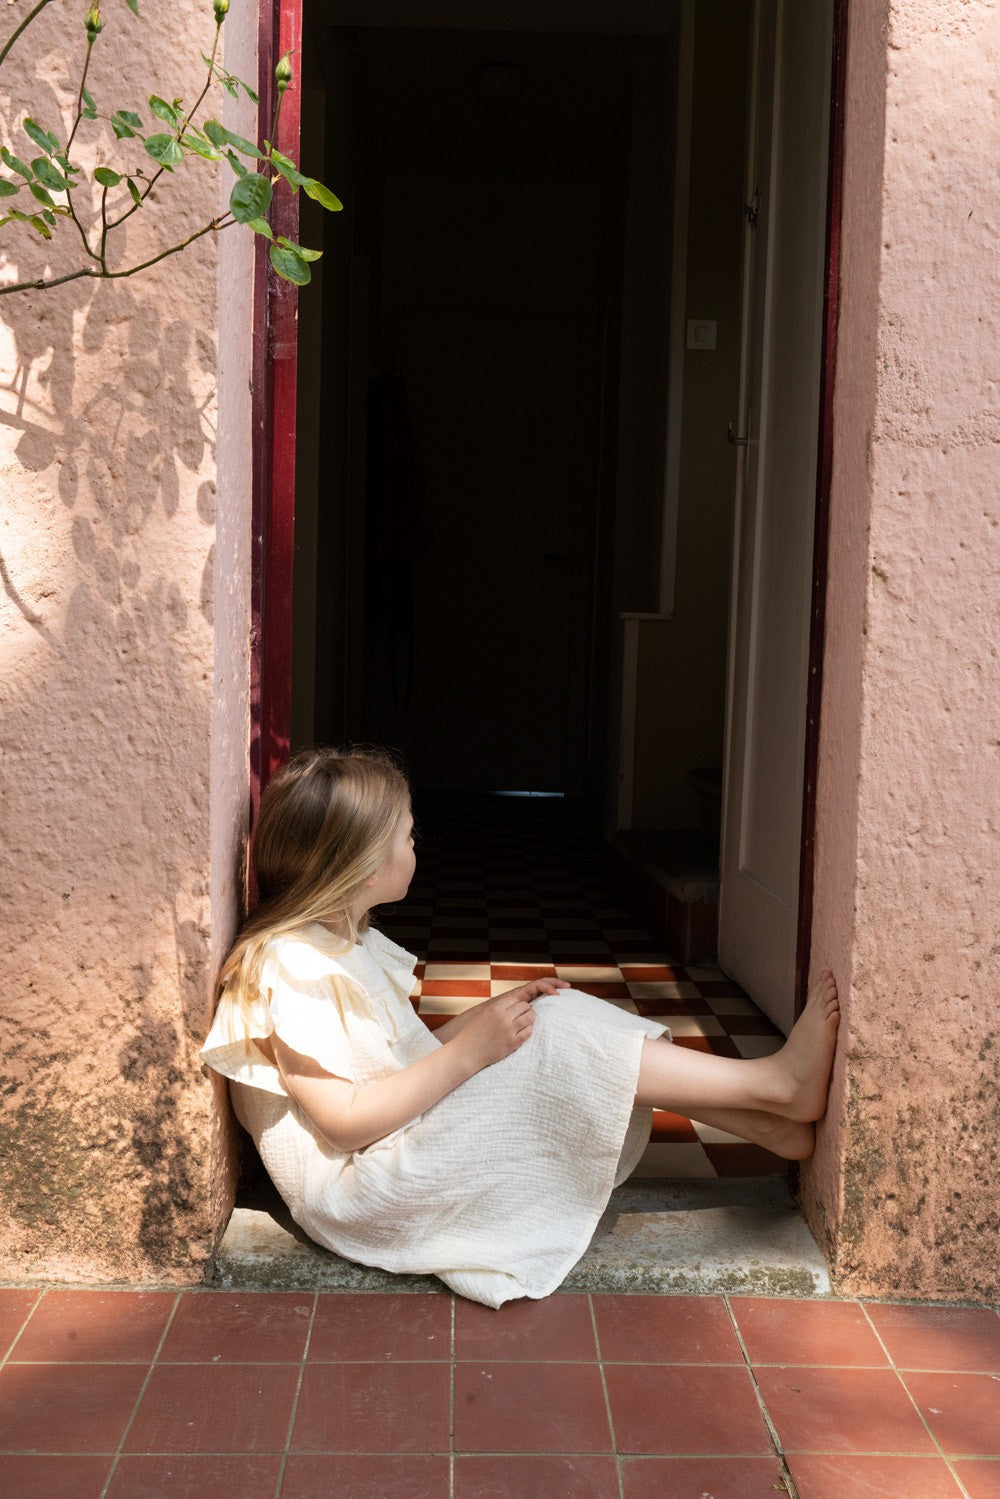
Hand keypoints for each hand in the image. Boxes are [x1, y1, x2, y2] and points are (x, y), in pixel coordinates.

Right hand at [453, 979, 567, 1070]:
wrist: (466, 1053)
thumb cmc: (472, 1033)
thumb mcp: (482, 1014)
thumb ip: (497, 1008)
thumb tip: (512, 1003)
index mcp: (495, 1008)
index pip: (516, 999)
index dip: (517, 1002)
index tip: (517, 1007)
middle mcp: (504, 1017)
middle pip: (525, 1006)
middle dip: (525, 1008)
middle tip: (523, 1013)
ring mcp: (509, 1030)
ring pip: (530, 1017)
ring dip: (530, 1017)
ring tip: (526, 1020)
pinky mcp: (513, 1043)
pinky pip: (528, 1032)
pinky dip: (528, 1030)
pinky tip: (523, 1031)